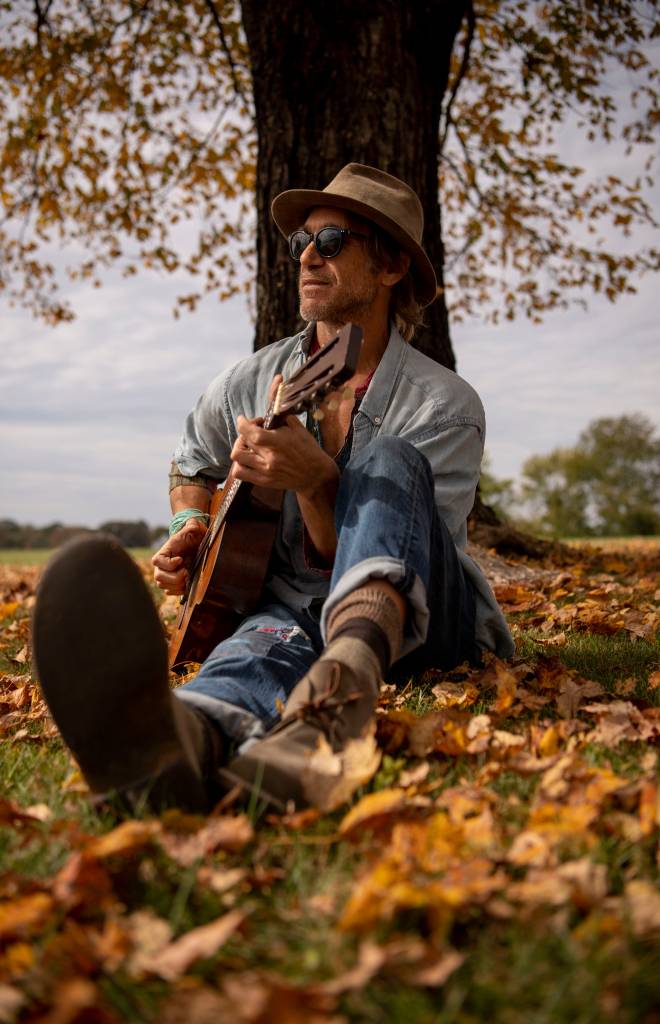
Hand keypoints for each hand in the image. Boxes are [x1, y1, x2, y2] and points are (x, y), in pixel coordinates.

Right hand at [151, 517, 206, 594]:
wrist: (193, 546)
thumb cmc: (190, 538)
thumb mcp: (191, 530)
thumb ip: (191, 526)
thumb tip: (193, 523)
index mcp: (162, 554)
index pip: (157, 561)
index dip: (169, 563)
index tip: (181, 559)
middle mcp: (160, 567)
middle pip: (159, 577)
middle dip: (175, 577)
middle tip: (187, 572)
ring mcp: (165, 576)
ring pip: (164, 586)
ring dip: (178, 585)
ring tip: (188, 577)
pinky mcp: (171, 584)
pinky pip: (170, 592)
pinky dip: (179, 591)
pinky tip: (188, 583)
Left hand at [230, 376, 339, 496]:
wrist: (316, 476)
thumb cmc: (309, 451)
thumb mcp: (300, 430)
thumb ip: (284, 419)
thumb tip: (272, 413)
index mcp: (279, 442)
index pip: (251, 432)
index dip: (243, 423)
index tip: (243, 420)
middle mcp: (270, 457)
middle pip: (244, 441)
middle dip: (245, 432)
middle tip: (252, 431)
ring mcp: (265, 471)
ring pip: (237, 457)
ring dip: (239, 448)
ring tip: (247, 446)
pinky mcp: (264, 481)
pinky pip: (240, 473)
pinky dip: (238, 464)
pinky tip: (247, 460)